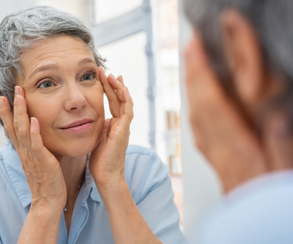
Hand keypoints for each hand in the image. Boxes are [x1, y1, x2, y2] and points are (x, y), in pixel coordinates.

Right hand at [0, 86, 66, 211]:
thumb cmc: (46, 180)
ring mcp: (32, 156)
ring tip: (19, 96)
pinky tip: (33, 120)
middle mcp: (24, 151)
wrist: (49, 201)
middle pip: (12, 125)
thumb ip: (35, 146)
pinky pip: (37, 145)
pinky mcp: (43, 161)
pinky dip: (34, 132)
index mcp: (23, 150)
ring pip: (22, 130)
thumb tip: (35, 132)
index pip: (10, 127)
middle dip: (9, 107)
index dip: (4, 112)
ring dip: (20, 113)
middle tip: (6, 90)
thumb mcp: (38, 159)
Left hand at [89, 67, 133, 187]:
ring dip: (118, 88)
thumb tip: (90, 119)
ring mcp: (124, 127)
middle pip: (118, 99)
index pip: (112, 102)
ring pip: (125, 102)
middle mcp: (120, 124)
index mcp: (113, 125)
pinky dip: (126, 99)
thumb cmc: (100, 161)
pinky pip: (127, 111)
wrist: (106, 176)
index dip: (107, 89)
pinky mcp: (124, 130)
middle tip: (104, 71)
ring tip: (111, 75)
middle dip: (111, 84)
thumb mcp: (96, 139)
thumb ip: (96, 128)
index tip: (100, 77)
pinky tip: (122, 88)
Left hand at [184, 34, 266, 191]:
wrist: (250, 219)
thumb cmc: (266, 195)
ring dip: (192, 86)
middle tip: (191, 48)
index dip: (203, 75)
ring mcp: (213, 150)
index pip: (214, 104)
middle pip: (200, 104)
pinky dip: (195, 105)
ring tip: (192, 64)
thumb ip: (278, 143)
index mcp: (236, 147)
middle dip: (194, 74)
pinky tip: (196, 97)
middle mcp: (219, 146)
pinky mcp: (212, 154)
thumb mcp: (281, 168)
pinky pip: (198, 126)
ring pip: (196, 113)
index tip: (197, 52)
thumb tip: (274, 116)